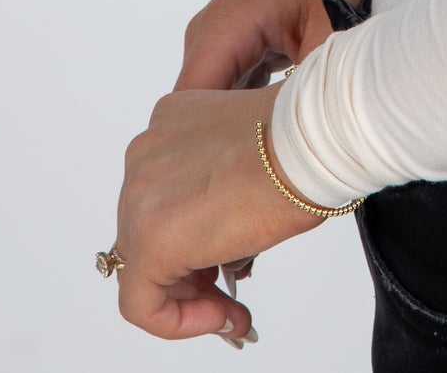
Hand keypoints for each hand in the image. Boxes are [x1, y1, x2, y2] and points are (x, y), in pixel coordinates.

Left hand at [114, 80, 330, 344]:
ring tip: (229, 308)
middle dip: (189, 267)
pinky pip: (140, 303)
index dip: (191, 234)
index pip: (163, 195)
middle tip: (225, 288)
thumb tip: (220, 232)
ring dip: (188, 294)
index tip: (220, 257)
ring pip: (143, 267)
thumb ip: (217, 185)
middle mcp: (145, 154)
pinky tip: (220, 315)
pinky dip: (175, 321)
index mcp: (169, 124)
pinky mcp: (148, 241)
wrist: (306, 146)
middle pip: (148, 231)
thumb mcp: (245, 154)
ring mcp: (139, 196)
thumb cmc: (295, 144)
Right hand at [166, 0, 378, 290]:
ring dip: (233, 150)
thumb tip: (304, 148)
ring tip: (253, 212)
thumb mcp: (329, 31)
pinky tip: (277, 161)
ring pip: (221, 108)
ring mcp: (233, 31)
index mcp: (218, 32)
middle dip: (212, 173)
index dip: (194, 176)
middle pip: (197, 120)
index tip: (212, 226)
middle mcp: (214, 33)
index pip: (185, 121)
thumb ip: (308, 89)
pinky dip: (252, 123)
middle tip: (238, 238)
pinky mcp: (256, 31)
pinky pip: (242, 87)